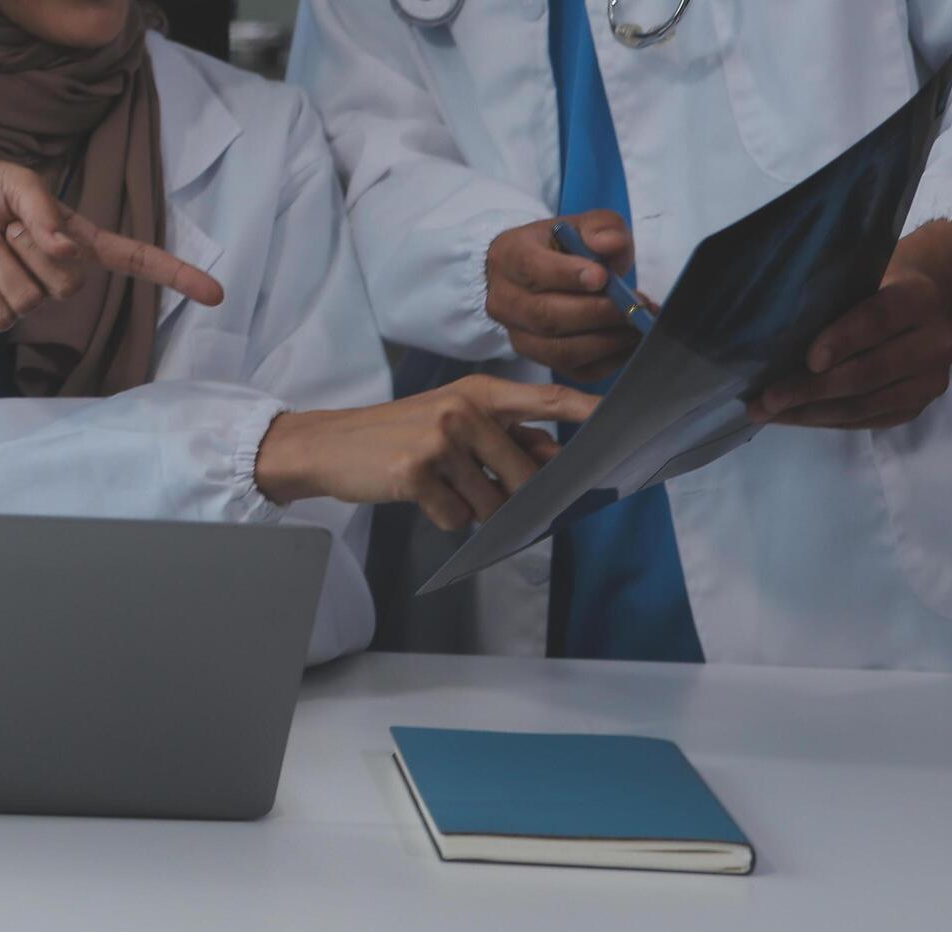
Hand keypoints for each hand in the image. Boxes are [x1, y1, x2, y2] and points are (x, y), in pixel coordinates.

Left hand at [0, 159, 224, 331]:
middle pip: (74, 284)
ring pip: (35, 297)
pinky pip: (5, 314)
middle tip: (8, 225)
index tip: (216, 293)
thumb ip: (45, 212)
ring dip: (4, 260)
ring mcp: (27, 296)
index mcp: (76, 238)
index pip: (135, 260)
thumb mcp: (17, 181)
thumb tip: (64, 251)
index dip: (175, 275)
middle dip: (35, 249)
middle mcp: (57, 271)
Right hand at [254, 376, 597, 530]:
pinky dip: (442, 516)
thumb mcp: (453, 419)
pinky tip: (418, 494)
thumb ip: (505, 434)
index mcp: (479, 392)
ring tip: (438, 484)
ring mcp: (439, 440)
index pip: (546, 400)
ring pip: (492, 503)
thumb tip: (552, 457)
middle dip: (510, 494)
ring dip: (471, 506)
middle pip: (525, 474)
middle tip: (473, 484)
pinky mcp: (416, 473)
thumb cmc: (399, 434)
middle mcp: (463, 410)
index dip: (586, 413)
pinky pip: (457, 518)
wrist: (330, 444)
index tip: (621, 421)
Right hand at [486, 210, 641, 382]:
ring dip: (605, 341)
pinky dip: (608, 361)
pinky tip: (630, 343)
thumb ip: (600, 226)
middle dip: (596, 313)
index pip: (532, 269)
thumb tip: (608, 245)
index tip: (603, 277)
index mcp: (508, 256)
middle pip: (546, 316)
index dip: (567, 275)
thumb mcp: (581, 226)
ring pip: (558, 350)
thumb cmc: (561, 248)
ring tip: (637, 325)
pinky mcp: (538, 359)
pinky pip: (574, 371)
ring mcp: (517, 334)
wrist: (537, 273)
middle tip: (635, 305)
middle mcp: (503, 300)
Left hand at [749, 220, 951, 428]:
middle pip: (867, 372)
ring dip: (810, 412)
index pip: (878, 321)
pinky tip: (793, 415)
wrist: (929, 303)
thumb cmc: (879, 283)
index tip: (809, 360)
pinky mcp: (916, 406)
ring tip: (768, 412)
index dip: (843, 341)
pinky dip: (824, 419)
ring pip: (863, 404)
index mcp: (920, 299)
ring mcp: (930, 380)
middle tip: (767, 399)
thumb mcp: (863, 274)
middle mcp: (936, 342)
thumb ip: (833, 295)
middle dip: (811, 389)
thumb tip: (775, 327)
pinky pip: (865, 420)